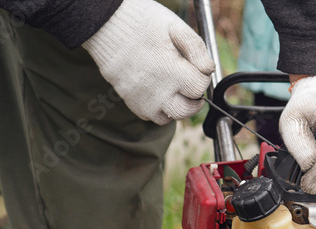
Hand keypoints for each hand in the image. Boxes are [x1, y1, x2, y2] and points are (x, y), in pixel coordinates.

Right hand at [83, 0, 214, 124]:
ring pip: (170, 117)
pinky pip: (151, 116)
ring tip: (174, 88)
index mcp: (171, 71)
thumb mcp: (175, 27)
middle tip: (190, 84)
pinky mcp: (131, 102)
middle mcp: (157, 91)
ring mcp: (143, 100)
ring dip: (177, 106)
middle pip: (187, 110)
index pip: (199, 88)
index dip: (202, 78)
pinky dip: (159, 108)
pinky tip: (158, 91)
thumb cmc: (143, 23)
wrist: (107, 25)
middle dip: (194, 98)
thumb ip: (197, 48)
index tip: (196, 68)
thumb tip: (208, 69)